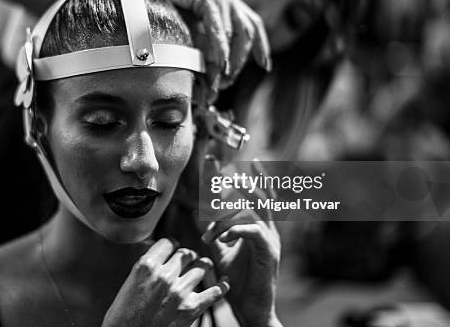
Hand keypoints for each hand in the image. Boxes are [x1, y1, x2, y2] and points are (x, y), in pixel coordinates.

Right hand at [102, 238, 229, 326]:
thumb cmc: (125, 313)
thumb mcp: (131, 281)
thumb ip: (148, 265)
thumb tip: (161, 251)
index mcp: (147, 266)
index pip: (169, 243)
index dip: (172, 245)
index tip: (174, 250)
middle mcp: (164, 276)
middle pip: (186, 253)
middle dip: (188, 256)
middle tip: (188, 260)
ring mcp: (179, 292)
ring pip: (202, 267)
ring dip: (203, 266)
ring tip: (203, 267)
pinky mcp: (191, 309)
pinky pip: (215, 291)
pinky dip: (222, 285)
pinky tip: (225, 281)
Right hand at [147, 0, 270, 100]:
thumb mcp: (192, 16)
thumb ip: (202, 36)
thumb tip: (207, 64)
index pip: (253, 25)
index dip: (262, 46)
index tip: (266, 65)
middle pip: (246, 34)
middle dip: (240, 61)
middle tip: (229, 81)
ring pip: (234, 33)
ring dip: (230, 59)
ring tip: (223, 78)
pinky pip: (218, 25)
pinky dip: (220, 45)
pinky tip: (220, 61)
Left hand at [201, 162, 281, 326]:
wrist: (251, 310)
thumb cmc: (237, 282)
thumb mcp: (220, 251)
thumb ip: (212, 231)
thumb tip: (196, 214)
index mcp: (256, 225)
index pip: (249, 193)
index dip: (235, 174)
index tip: (218, 158)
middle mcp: (266, 228)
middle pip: (258, 193)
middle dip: (240, 177)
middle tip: (219, 170)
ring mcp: (270, 239)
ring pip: (256, 208)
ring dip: (230, 207)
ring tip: (218, 201)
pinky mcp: (269, 253)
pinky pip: (254, 232)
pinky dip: (236, 229)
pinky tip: (221, 235)